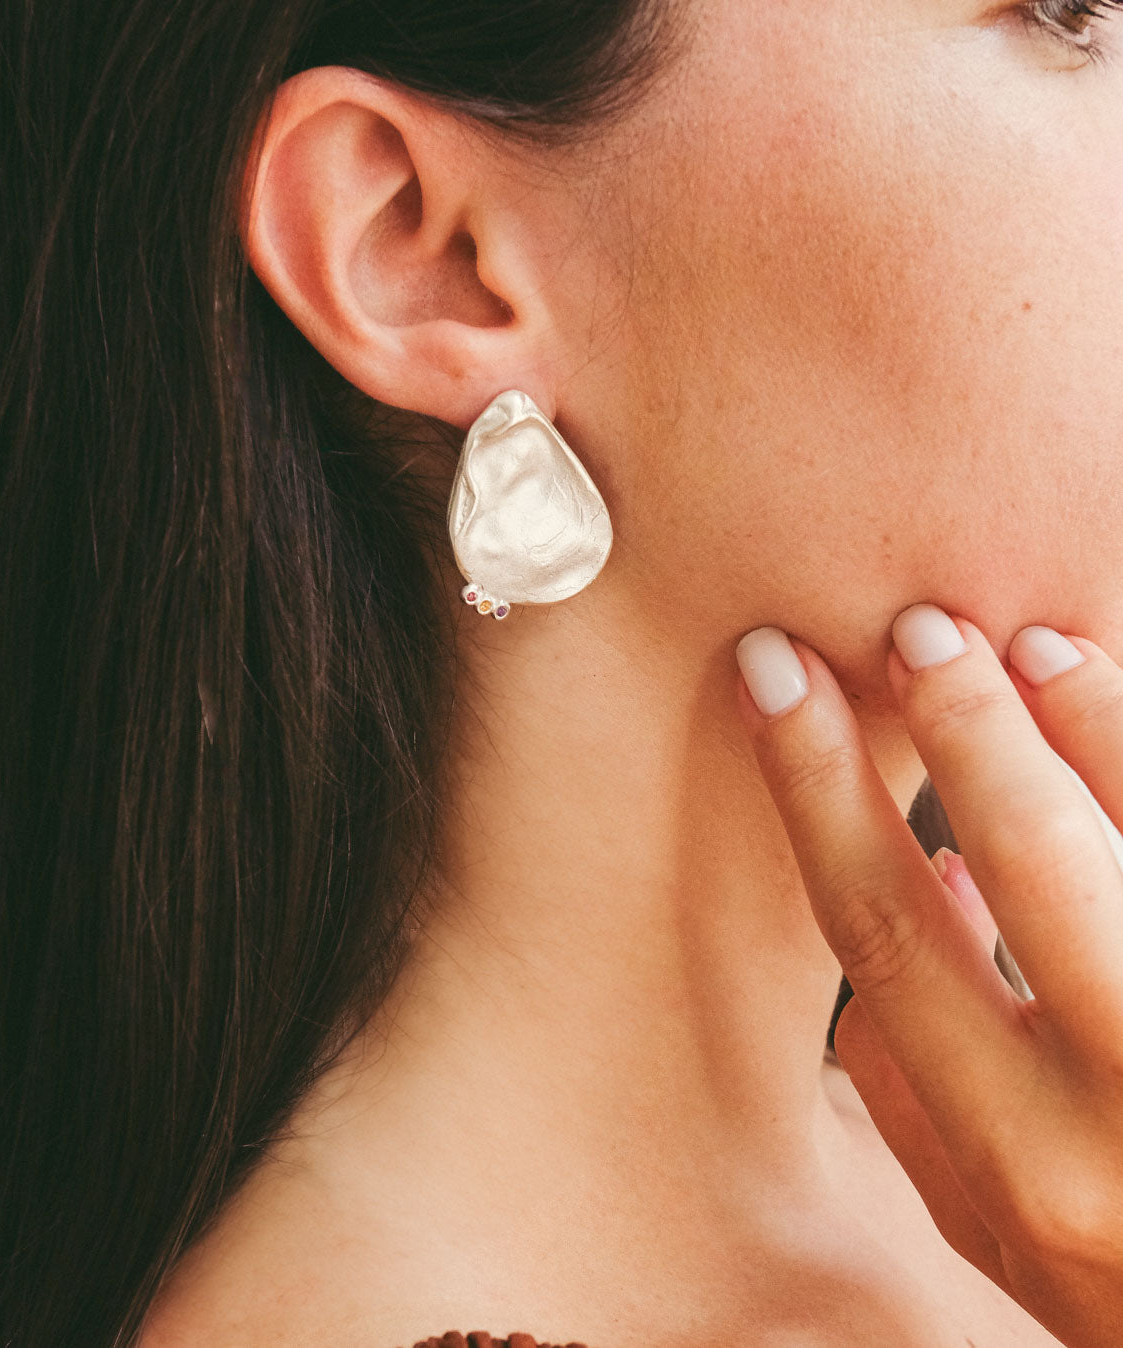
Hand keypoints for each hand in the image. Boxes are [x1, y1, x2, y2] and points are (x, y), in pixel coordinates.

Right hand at [735, 605, 1122, 1347]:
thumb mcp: (1009, 1234)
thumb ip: (925, 1098)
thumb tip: (930, 881)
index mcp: (1027, 1167)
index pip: (888, 933)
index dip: (816, 788)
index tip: (775, 677)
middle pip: (1034, 862)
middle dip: (964, 727)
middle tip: (918, 629)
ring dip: (1095, 725)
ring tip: (1037, 644)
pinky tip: (1111, 698)